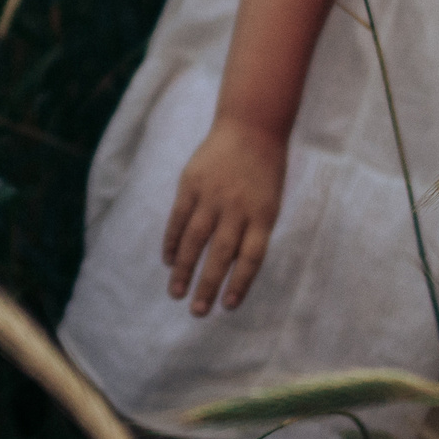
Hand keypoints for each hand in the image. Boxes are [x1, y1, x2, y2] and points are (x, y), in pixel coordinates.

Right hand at [164, 118, 285, 314]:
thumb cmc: (264, 172)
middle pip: (221, 254)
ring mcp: (212, 195)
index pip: (251, 258)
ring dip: (185, 269)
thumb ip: (251, 232)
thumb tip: (228, 269)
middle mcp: (237, 208)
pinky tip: (169, 261)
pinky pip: (179, 218)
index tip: (228, 306)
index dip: (240, 283)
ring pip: (196, 240)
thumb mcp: (269, 202)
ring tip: (176, 293)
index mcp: (263, 215)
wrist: (252, 126)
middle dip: (208, 285)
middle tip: (198, 312)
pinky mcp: (192, 184)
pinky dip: (173, 241)